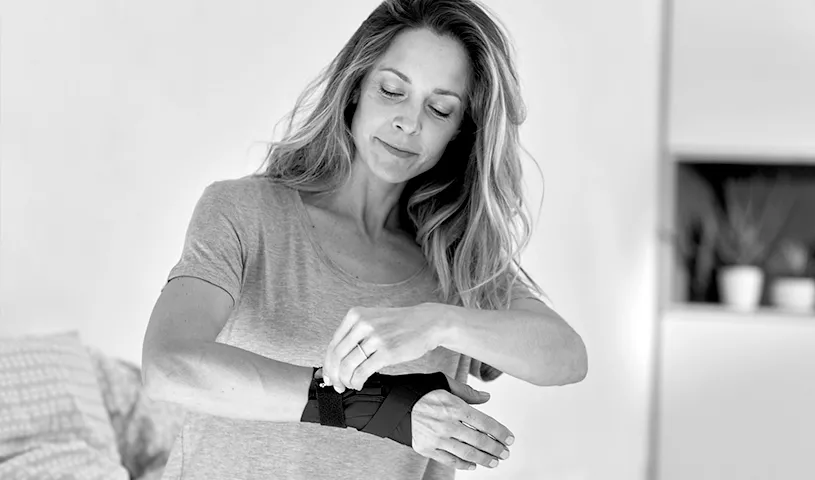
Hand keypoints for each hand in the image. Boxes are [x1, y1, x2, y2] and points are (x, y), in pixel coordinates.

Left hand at [322, 303, 446, 392]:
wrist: (426, 322)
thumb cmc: (399, 324)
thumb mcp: (372, 319)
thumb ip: (354, 334)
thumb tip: (335, 360)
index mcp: (356, 315)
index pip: (333, 344)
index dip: (327, 364)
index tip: (328, 375)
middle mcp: (363, 324)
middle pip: (337, 356)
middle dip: (334, 375)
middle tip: (337, 385)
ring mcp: (375, 337)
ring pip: (348, 366)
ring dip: (346, 380)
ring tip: (350, 384)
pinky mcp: (387, 352)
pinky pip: (363, 372)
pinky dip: (357, 381)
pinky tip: (360, 384)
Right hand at [412, 373, 513, 470]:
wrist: (392, 403)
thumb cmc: (417, 391)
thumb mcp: (443, 383)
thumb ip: (467, 392)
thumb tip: (487, 397)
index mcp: (453, 406)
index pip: (484, 423)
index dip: (500, 432)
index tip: (509, 438)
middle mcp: (447, 424)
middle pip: (479, 441)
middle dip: (496, 448)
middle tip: (505, 453)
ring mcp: (437, 439)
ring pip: (467, 453)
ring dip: (484, 459)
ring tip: (494, 461)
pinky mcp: (426, 448)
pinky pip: (450, 460)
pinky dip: (463, 464)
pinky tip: (473, 465)